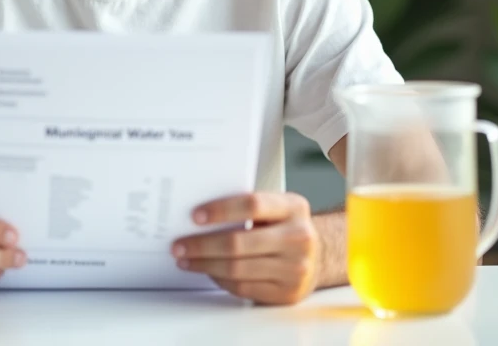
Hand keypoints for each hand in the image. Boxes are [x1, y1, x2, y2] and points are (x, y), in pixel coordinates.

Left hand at [172, 192, 319, 305]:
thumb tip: (200, 215)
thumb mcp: (277, 207)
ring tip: (186, 259)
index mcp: (293, 207)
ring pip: (237, 269)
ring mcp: (295, 268)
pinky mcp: (286, 292)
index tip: (195, 216)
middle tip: (179, 244)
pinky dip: (220, 280)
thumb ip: (249, 206)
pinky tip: (208, 271)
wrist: (319, 257)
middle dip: (202, 245)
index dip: (221, 210)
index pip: (252, 204)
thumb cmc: (287, 227)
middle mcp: (299, 237)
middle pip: (239, 242)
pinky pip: (243, 288)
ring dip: (205, 265)